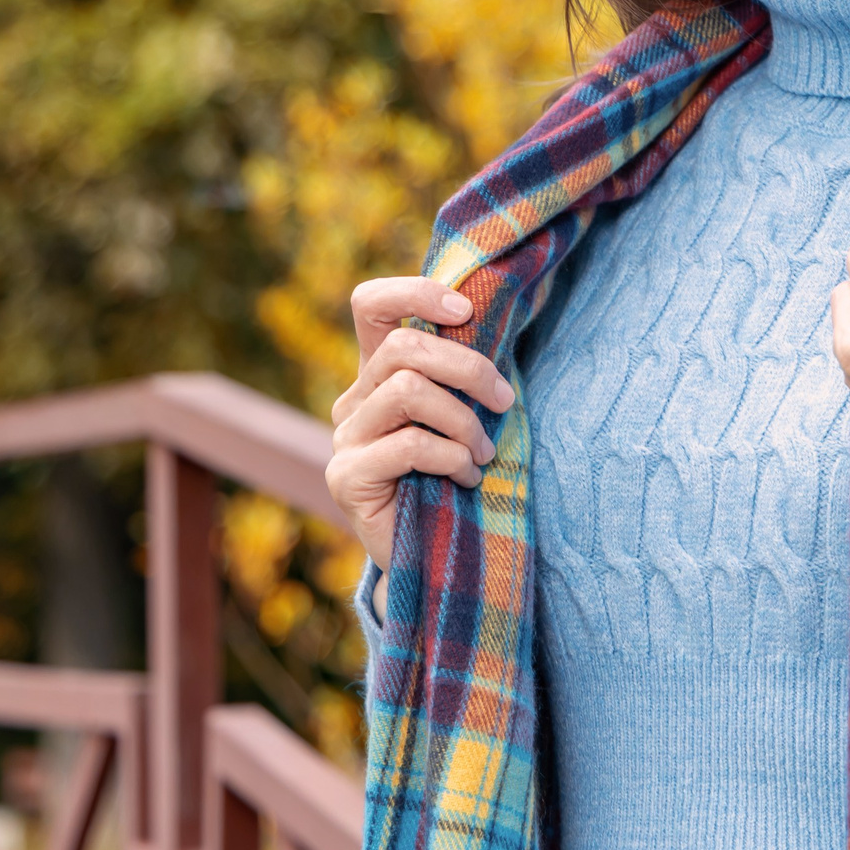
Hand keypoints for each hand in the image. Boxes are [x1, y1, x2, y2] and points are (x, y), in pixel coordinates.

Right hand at [326, 276, 516, 571]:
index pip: (372, 306)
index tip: (466, 311)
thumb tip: (492, 319)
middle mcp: (354, 400)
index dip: (415, 292)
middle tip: (504, 401)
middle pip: (403, 346)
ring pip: (408, 390)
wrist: (435, 557)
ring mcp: (344, 438)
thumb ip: (462, 374)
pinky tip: (467, 479)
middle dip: (467, 367)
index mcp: (380, 374)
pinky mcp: (346, 476)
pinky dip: (451, 457)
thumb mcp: (464, 413)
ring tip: (484, 453)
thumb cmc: (459, 476)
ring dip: (462, 420)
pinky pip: (408, 444)